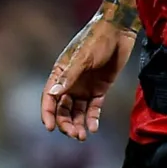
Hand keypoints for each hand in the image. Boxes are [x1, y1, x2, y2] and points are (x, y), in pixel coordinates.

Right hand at [41, 15, 135, 139]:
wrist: (118, 31)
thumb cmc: (97, 40)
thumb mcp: (82, 57)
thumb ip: (69, 76)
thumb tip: (53, 94)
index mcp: (60, 73)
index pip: (49, 97)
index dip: (48, 113)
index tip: (50, 128)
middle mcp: (70, 83)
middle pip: (62, 109)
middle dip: (66, 123)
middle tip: (75, 134)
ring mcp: (84, 87)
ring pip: (77, 111)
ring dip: (78, 124)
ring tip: (83, 136)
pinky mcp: (99, 89)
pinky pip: (93, 108)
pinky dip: (92, 118)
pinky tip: (93, 128)